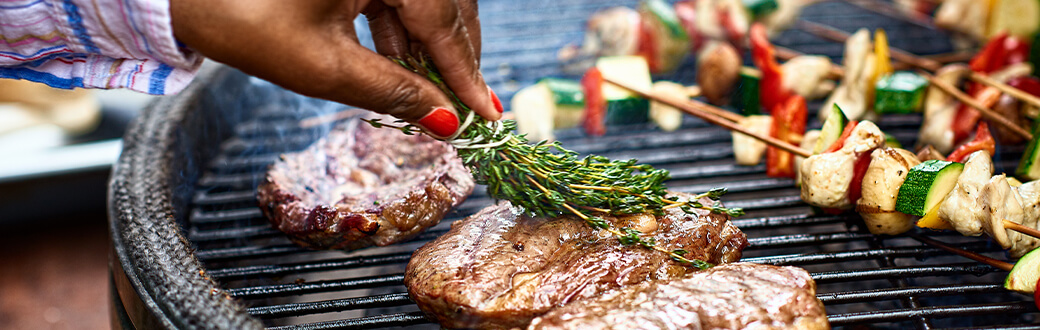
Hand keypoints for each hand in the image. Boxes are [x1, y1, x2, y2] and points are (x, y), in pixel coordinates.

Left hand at [170, 0, 501, 137]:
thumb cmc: (243, 18)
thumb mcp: (324, 66)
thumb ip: (394, 92)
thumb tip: (446, 121)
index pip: (443, 19)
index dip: (467, 73)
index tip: (486, 114)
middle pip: (445, 4)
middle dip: (455, 58)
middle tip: (464, 110)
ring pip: (425, 0)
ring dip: (431, 48)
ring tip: (434, 97)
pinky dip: (404, 31)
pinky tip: (405, 67)